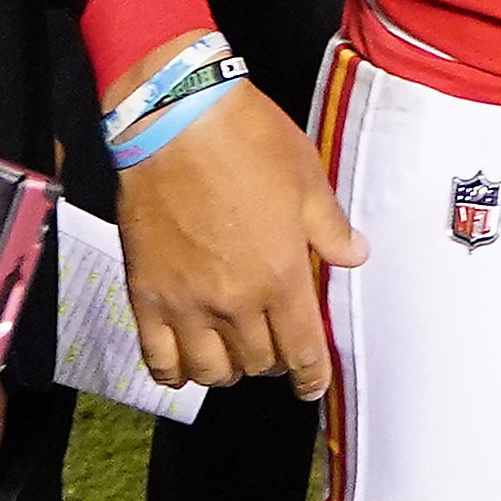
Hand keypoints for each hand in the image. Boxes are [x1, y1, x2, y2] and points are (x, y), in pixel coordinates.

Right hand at [113, 79, 365, 397]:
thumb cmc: (246, 140)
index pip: (302, 353)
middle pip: (258, 362)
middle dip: (272, 359)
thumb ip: (331, 228)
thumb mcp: (307, 179)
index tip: (311, 383)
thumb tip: (355, 256)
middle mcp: (235, 300)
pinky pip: (158, 358)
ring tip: (230, 350)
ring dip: (226, 368)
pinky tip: (182, 363)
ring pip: (211, 371)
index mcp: (282, 276)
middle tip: (271, 341)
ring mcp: (187, 301)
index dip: (311, 376)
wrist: (175, 118)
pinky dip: (172, 371)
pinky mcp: (146, 293)